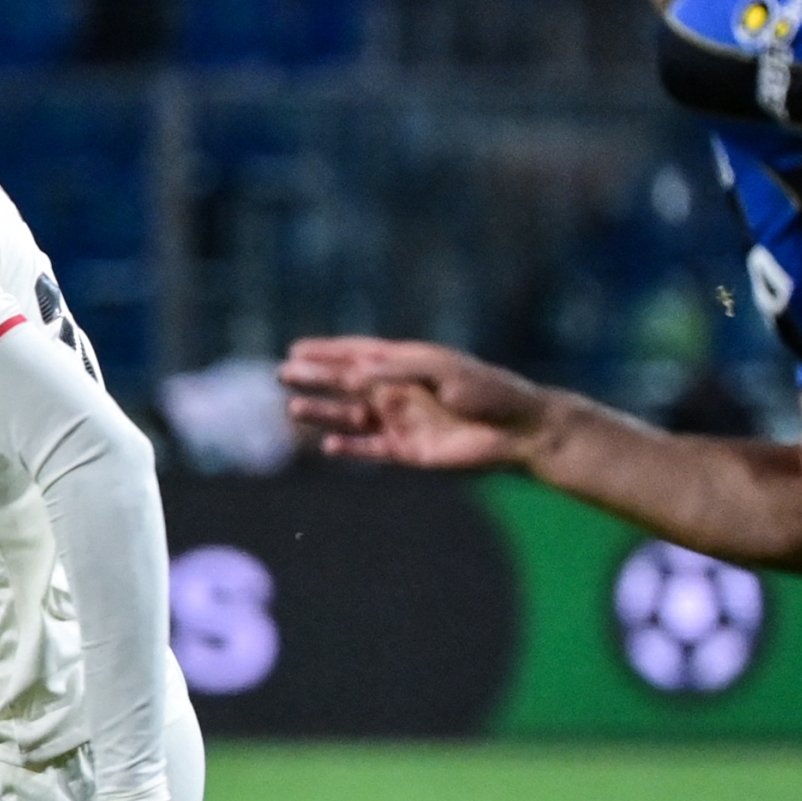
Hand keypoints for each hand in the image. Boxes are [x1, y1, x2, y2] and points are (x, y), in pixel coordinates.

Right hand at [279, 336, 555, 471]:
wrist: (518, 430)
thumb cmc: (486, 390)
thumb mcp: (442, 369)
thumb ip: (398, 368)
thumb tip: (354, 370)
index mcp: (406, 364)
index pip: (358, 354)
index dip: (327, 351)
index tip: (296, 348)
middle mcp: (398, 391)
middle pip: (346, 384)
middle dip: (315, 379)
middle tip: (283, 374)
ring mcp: (400, 421)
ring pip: (350, 417)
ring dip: (323, 413)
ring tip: (295, 409)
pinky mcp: (407, 451)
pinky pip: (369, 449)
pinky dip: (349, 447)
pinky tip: (329, 445)